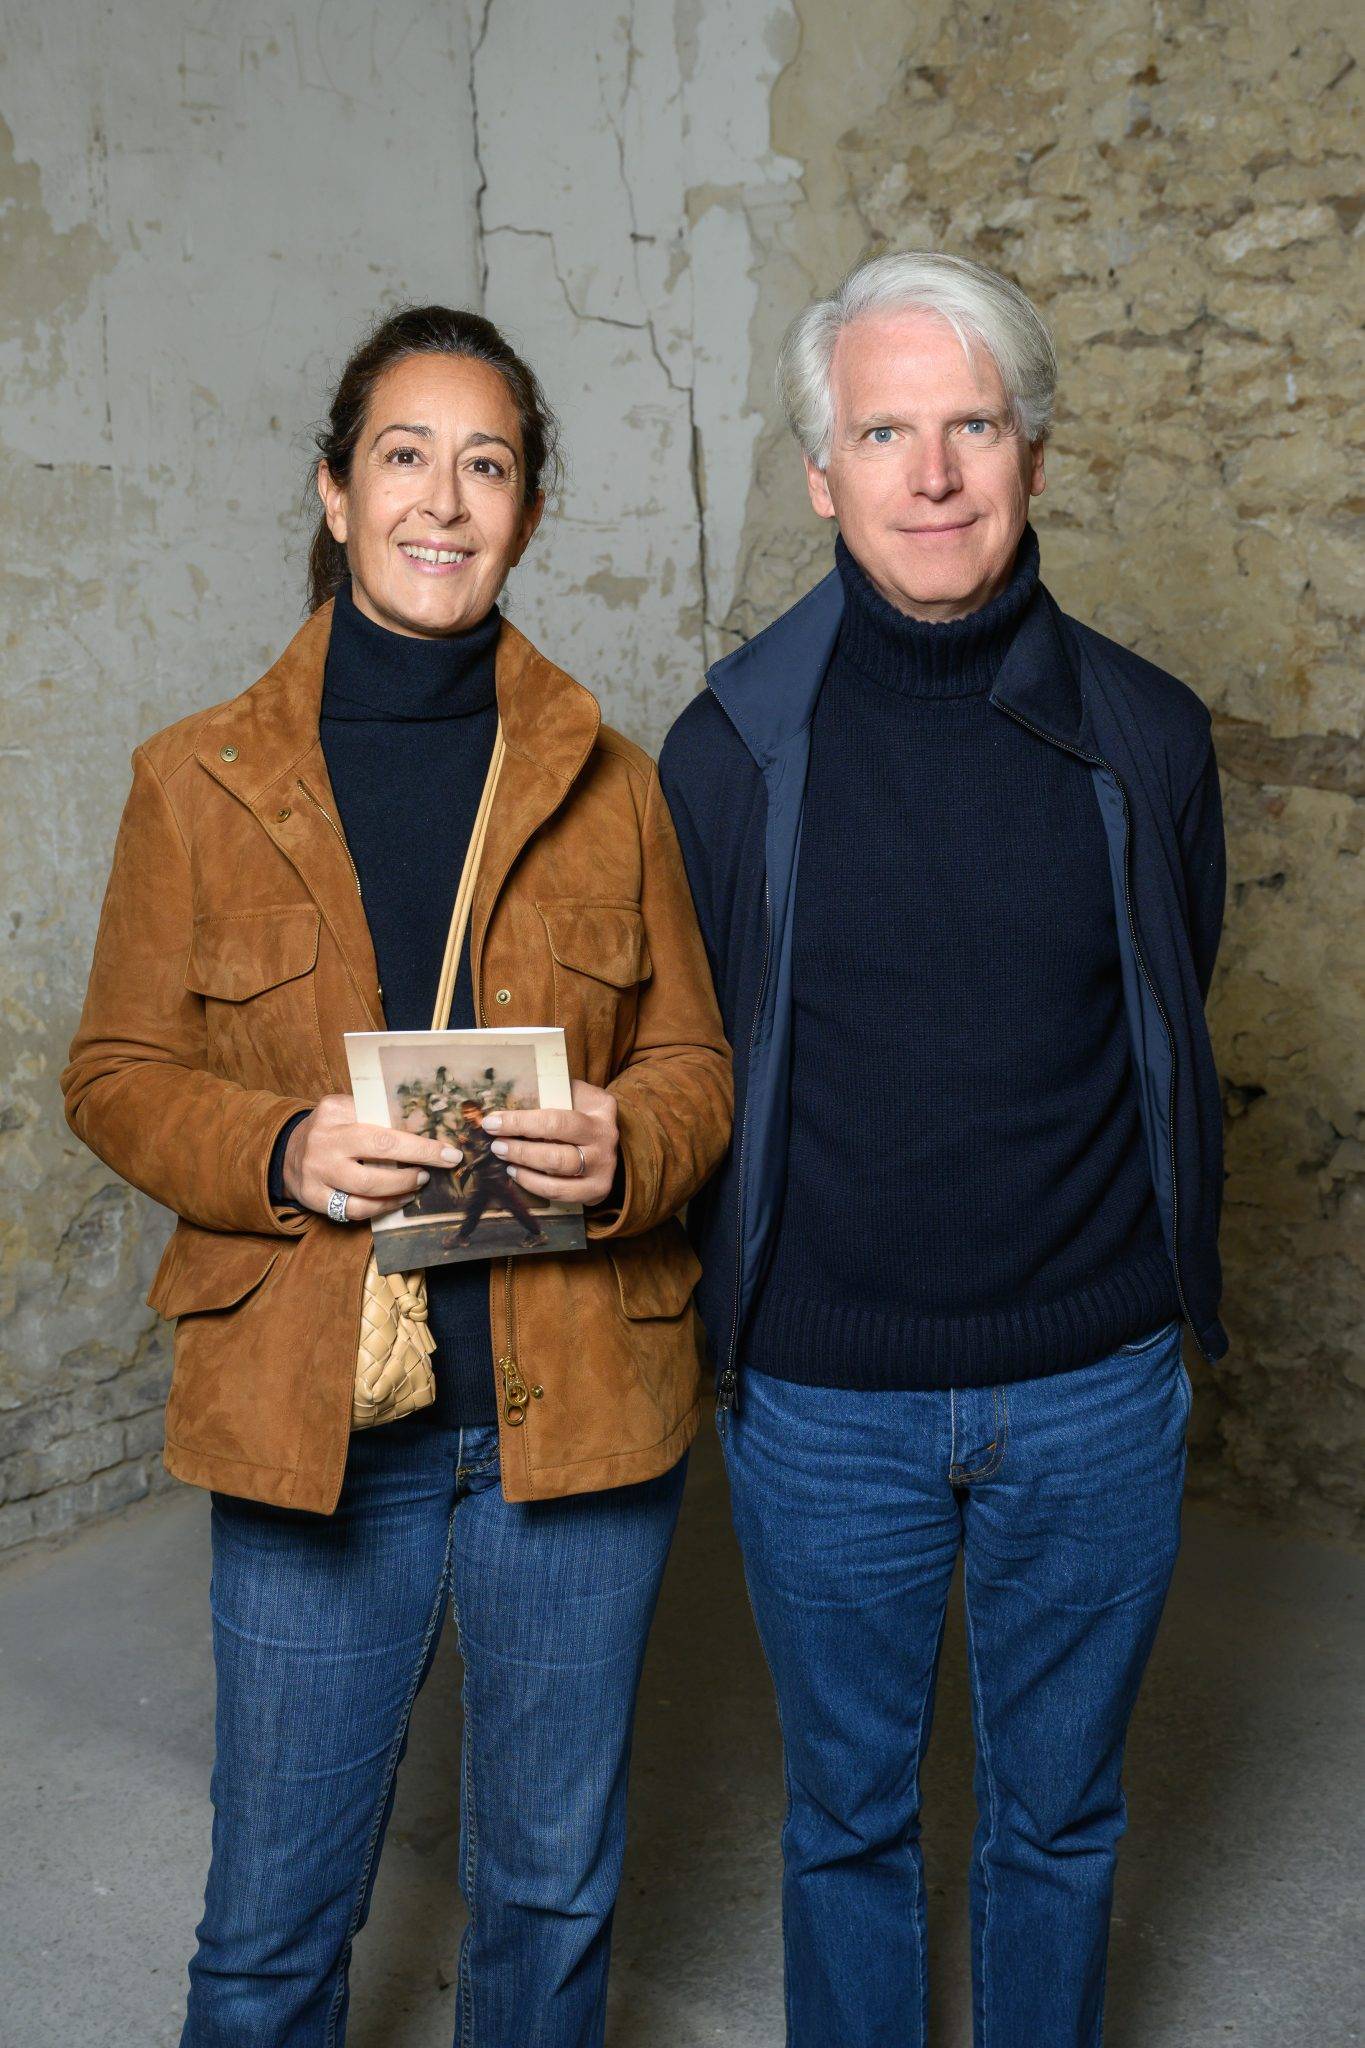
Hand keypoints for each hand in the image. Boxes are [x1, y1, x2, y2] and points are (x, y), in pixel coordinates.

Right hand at [283, 1093, 463, 1221]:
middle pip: (380, 1147)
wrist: (286, 1153)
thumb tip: (425, 1128)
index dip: (418, 1135)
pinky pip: (356, 1208)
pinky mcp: (315, 1197)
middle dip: (419, 1155)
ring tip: (421, 1180)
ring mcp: (317, 1170)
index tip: (446, 1146)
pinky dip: (384, 1206)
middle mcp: (324, 1139)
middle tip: (445, 1161)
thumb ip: (378, 1115)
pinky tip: (401, 1199)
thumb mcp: (347, 1111)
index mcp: (335, 1110)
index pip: (383, 1118)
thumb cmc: (332, 1131)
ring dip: (403, 1184)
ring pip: (369, 1184)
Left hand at [482, 1080, 618, 1206]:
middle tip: (496, 1144)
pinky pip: (561, 1192)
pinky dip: (534, 1184)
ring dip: (525, 1166)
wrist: (606, 1138)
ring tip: (503, 1156)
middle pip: (558, 1151)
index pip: (556, 1120)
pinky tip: (516, 1173)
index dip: (520, 1123)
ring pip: (558, 1172)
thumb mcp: (572, 1093)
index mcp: (600, 1111)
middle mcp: (606, 1139)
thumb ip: (549, 1092)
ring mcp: (604, 1168)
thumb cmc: (580, 1110)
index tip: (493, 1121)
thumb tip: (507, 1098)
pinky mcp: (597, 1190)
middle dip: (520, 1149)